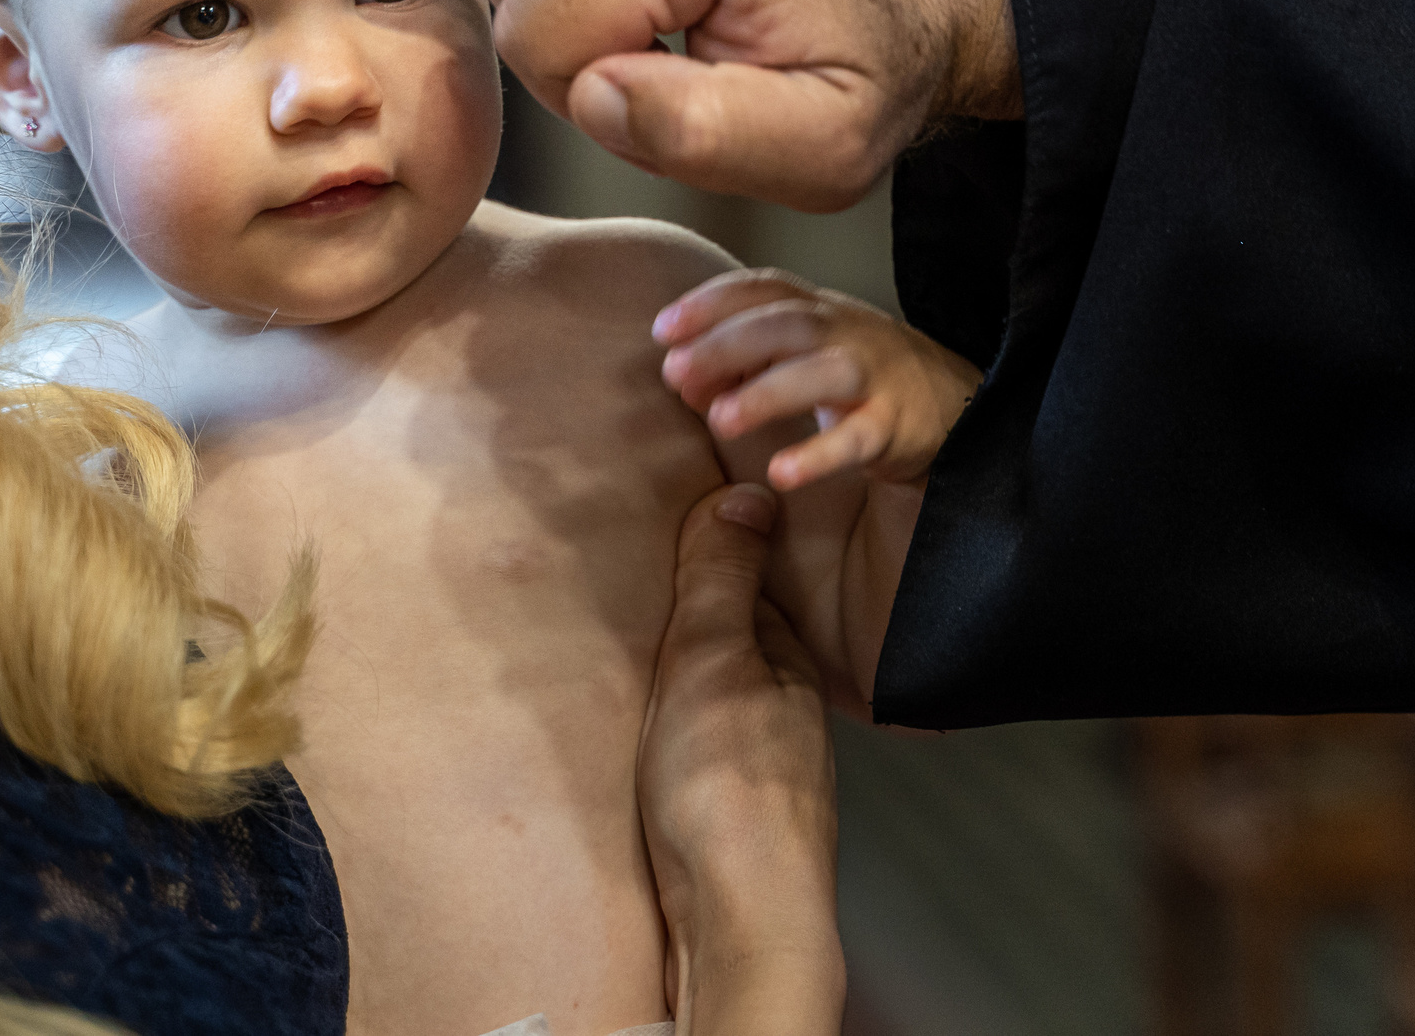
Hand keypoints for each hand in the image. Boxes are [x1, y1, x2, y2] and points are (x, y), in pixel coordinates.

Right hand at [639, 484, 845, 1035]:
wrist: (744, 923)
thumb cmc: (729, 791)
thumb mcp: (712, 661)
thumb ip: (720, 584)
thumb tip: (745, 491)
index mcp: (787, 660)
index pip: (747, 583)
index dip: (709, 551)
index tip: (667, 521)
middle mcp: (785, 709)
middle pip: (734, 641)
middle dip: (694, 614)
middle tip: (630, 580)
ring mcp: (766, 765)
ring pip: (721, 697)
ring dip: (684, 676)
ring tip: (627, 655)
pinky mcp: (736, 814)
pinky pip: (705, 747)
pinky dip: (678, 728)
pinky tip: (649, 738)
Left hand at [656, 269, 981, 492]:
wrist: (952, 403)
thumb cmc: (860, 373)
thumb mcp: (805, 350)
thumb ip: (743, 357)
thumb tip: (682, 378)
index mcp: (819, 308)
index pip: (763, 289)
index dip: (710, 303)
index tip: (662, 329)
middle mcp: (845, 332)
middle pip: (786, 323)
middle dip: (726, 343)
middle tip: (676, 372)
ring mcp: (874, 376)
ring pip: (822, 372)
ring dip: (766, 392)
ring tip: (719, 419)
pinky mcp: (894, 426)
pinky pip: (856, 438)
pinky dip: (818, 455)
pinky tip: (781, 473)